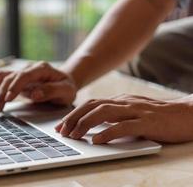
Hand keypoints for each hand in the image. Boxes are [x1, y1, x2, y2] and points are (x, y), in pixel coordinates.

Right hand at [0, 61, 76, 111]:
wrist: (65, 83)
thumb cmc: (66, 87)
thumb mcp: (66, 91)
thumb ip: (51, 91)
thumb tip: (35, 94)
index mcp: (42, 69)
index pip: (24, 75)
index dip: (15, 86)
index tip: (8, 98)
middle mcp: (30, 68)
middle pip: (11, 76)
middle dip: (2, 91)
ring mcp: (22, 73)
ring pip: (4, 77)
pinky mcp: (17, 79)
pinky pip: (2, 79)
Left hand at [55, 94, 192, 143]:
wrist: (187, 114)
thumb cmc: (158, 116)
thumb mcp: (132, 113)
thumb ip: (115, 116)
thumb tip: (94, 125)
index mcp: (120, 100)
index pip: (91, 103)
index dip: (73, 113)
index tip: (61, 125)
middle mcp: (125, 103)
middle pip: (92, 106)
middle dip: (74, 118)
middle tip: (62, 132)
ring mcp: (136, 111)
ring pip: (104, 113)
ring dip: (85, 124)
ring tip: (74, 135)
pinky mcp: (147, 122)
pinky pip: (124, 126)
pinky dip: (108, 132)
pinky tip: (97, 140)